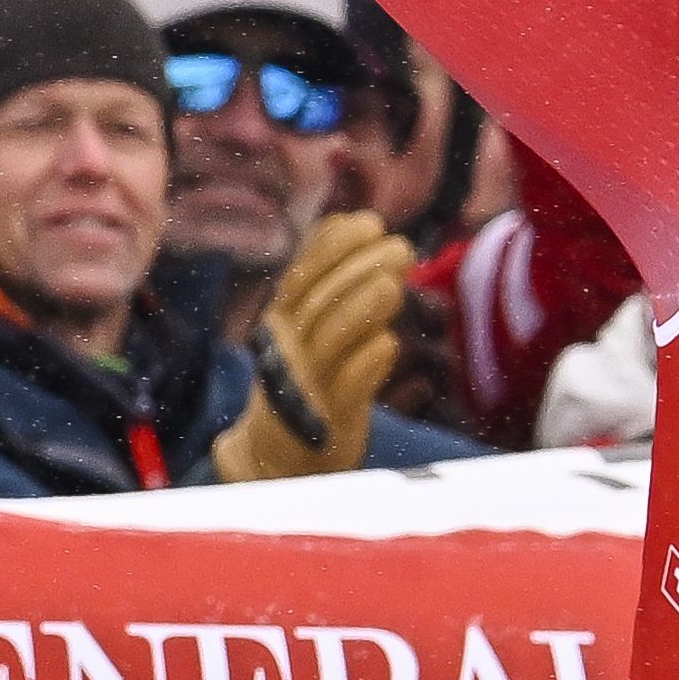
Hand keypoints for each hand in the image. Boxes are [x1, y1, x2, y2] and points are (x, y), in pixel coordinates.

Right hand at [212, 211, 415, 481]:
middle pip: (319, 302)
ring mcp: (304, 386)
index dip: (332, 245)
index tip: (369, 222)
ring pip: (329, 341)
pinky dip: (365, 365)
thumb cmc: (306, 381)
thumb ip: (333, 282)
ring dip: (362, 310)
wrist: (276, 457)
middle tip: (402, 248)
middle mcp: (286, 349)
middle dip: (359, 269)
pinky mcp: (326, 423)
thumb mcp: (308, 328)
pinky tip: (389, 344)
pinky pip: (344, 390)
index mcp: (281, 321)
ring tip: (395, 286)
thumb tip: (359, 222)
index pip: (302, 273)